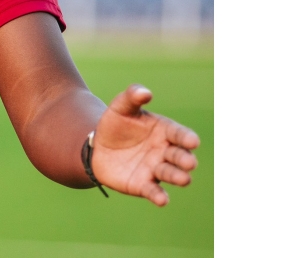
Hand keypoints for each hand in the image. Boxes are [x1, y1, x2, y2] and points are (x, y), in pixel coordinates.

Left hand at [91, 84, 200, 205]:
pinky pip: (154, 191)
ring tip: (183, 179)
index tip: (193, 141)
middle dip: (185, 160)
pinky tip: (162, 200)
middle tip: (189, 163)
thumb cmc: (116, 124)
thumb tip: (145, 92)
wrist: (99, 146)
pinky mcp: (144, 185)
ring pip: (170, 174)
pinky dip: (159, 196)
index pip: (179, 134)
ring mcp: (156, 169)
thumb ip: (132, 97)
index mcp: (165, 131)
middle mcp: (165, 152)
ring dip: (177, 176)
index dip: (187, 138)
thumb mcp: (121, 107)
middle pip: (179, 156)